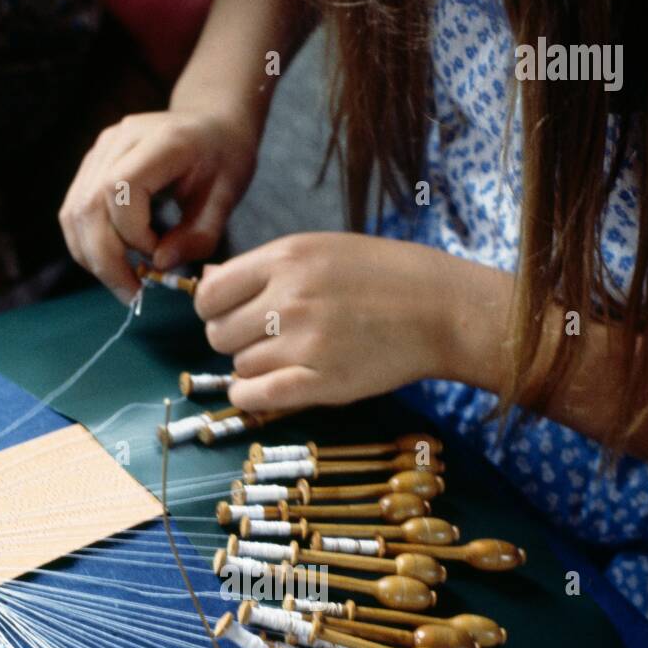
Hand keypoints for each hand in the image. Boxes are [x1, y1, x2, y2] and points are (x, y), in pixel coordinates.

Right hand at [59, 110, 258, 300]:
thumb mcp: (226, 198)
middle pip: (88, 205)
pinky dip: (88, 244)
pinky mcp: (92, 165)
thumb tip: (160, 264)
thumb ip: (198, 235)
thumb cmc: (224, 159)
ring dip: (92, 257)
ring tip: (124, 282)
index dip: (132, 233)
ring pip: (74, 212)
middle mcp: (120, 140)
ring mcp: (100, 150)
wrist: (211, 123)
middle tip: (132, 294)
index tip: (160, 256)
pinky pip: (75, 211)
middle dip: (105, 259)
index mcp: (159, 142)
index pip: (119, 189)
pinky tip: (113, 263)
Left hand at [194, 232, 457, 412]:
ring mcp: (305, 342)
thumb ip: (265, 268)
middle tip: (262, 341)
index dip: (215, 310)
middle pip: (219, 333)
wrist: (441, 309)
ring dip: (253, 368)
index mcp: (286, 258)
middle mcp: (290, 298)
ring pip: (240, 366)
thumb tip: (206, 281)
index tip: (232, 316)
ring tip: (285, 358)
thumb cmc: (383, 277)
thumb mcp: (321, 251)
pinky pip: (257, 396)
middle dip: (233, 340)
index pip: (210, 293)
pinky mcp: (322, 382)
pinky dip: (250, 396)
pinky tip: (262, 390)